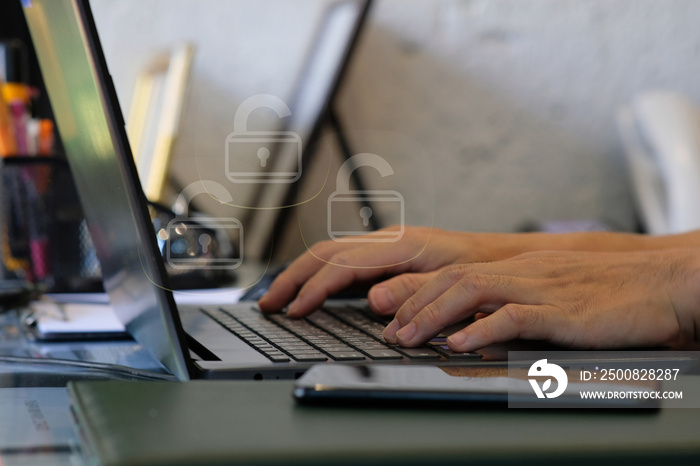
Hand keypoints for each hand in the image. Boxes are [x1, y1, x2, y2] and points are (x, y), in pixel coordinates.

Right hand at [259, 226, 520, 316]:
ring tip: (278, 297)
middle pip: (326, 253)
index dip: (313, 288)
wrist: (506, 258)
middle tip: (267, 303)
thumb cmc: (486, 271)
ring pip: (331, 254)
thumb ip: (415, 291)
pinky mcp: (390, 255)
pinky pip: (345, 261)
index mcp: (402, 246)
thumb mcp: (456, 283)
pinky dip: (320, 276)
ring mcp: (388, 245)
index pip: (342, 265)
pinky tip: (312, 291)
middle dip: (292, 278)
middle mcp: (390, 240)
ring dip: (301, 275)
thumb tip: (374, 301)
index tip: (293, 311)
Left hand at [381, 249, 699, 351]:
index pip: (454, 272)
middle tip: (389, 331)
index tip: (394, 316)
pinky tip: (460, 344)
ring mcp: (542, 288)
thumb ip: (519, 302)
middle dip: (414, 305)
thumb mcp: (555, 290)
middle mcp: (523, 271)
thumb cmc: (614, 292)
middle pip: (452, 278)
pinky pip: (514, 316)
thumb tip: (480, 324)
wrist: (666, 283)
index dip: (418, 293)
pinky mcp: (564, 311)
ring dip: (434, 315)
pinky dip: (481, 329)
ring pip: (472, 291)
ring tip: (409, 337)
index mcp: (519, 266)